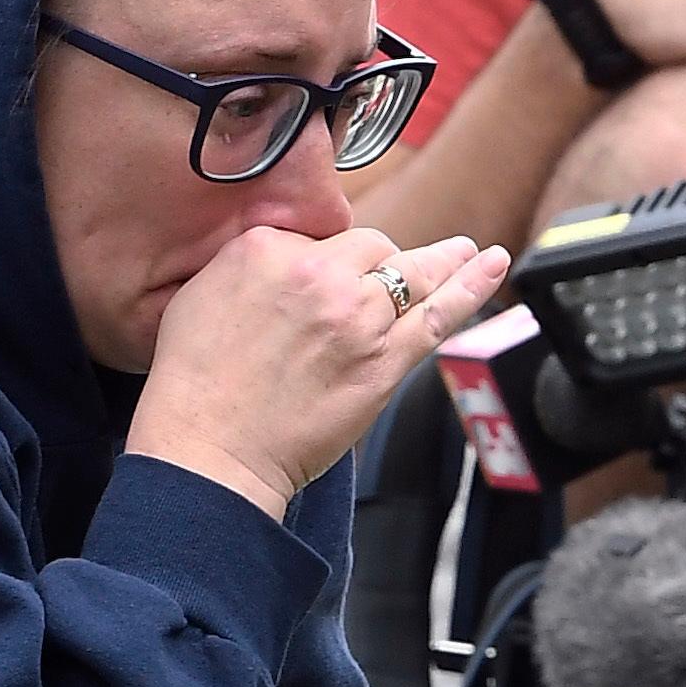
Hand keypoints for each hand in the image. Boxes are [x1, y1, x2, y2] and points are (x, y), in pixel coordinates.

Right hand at [131, 230, 512, 515]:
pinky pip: (441, 313)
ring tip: (467, 251)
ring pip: (412, 273)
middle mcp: (318, 274)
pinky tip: (493, 263)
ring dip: (443, 259)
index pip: (321, 236)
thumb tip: (280, 256)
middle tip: (377, 284)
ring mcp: (357, 317)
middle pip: (370, 246)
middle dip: (376, 262)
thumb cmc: (192, 384)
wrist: (209, 450)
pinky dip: (472, 286)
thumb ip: (248, 264)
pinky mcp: (385, 361)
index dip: (325, 259)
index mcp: (268, 249)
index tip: (323, 280)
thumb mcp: (199, 295)